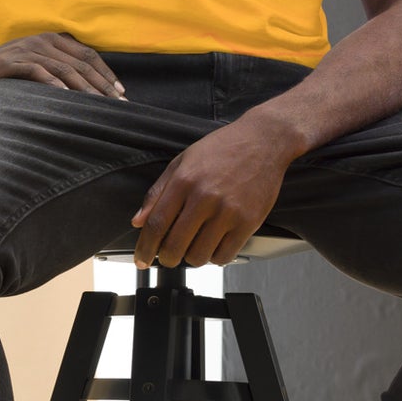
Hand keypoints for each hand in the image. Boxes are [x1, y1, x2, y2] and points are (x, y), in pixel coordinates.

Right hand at [0, 33, 125, 98]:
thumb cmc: (6, 72)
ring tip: (98, 105)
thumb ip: (59, 69)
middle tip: (116, 105)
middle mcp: (42, 41)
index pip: (87, 55)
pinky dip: (53, 84)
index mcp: (52, 40)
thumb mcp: (36, 65)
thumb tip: (91, 91)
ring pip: (63, 68)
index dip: (106, 73)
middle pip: (80, 63)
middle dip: (101, 85)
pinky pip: (37, 72)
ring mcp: (26, 51)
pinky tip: (66, 97)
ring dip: (84, 88)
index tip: (120, 93)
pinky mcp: (10, 63)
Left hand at [130, 119, 294, 268]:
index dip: (145, 248)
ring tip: (194, 246)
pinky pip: (224, 255)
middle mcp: (205, 197)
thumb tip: (138, 221)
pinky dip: (215, 257)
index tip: (142, 260)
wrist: (264, 140)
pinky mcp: (248, 222)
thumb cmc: (223, 148)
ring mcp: (228, 211)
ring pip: (199, 256)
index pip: (156, 224)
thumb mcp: (182, 161)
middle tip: (168, 256)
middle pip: (175, 246)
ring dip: (192, 258)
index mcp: (184, 181)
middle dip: (167, 258)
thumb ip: (158, 192)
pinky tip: (214, 245)